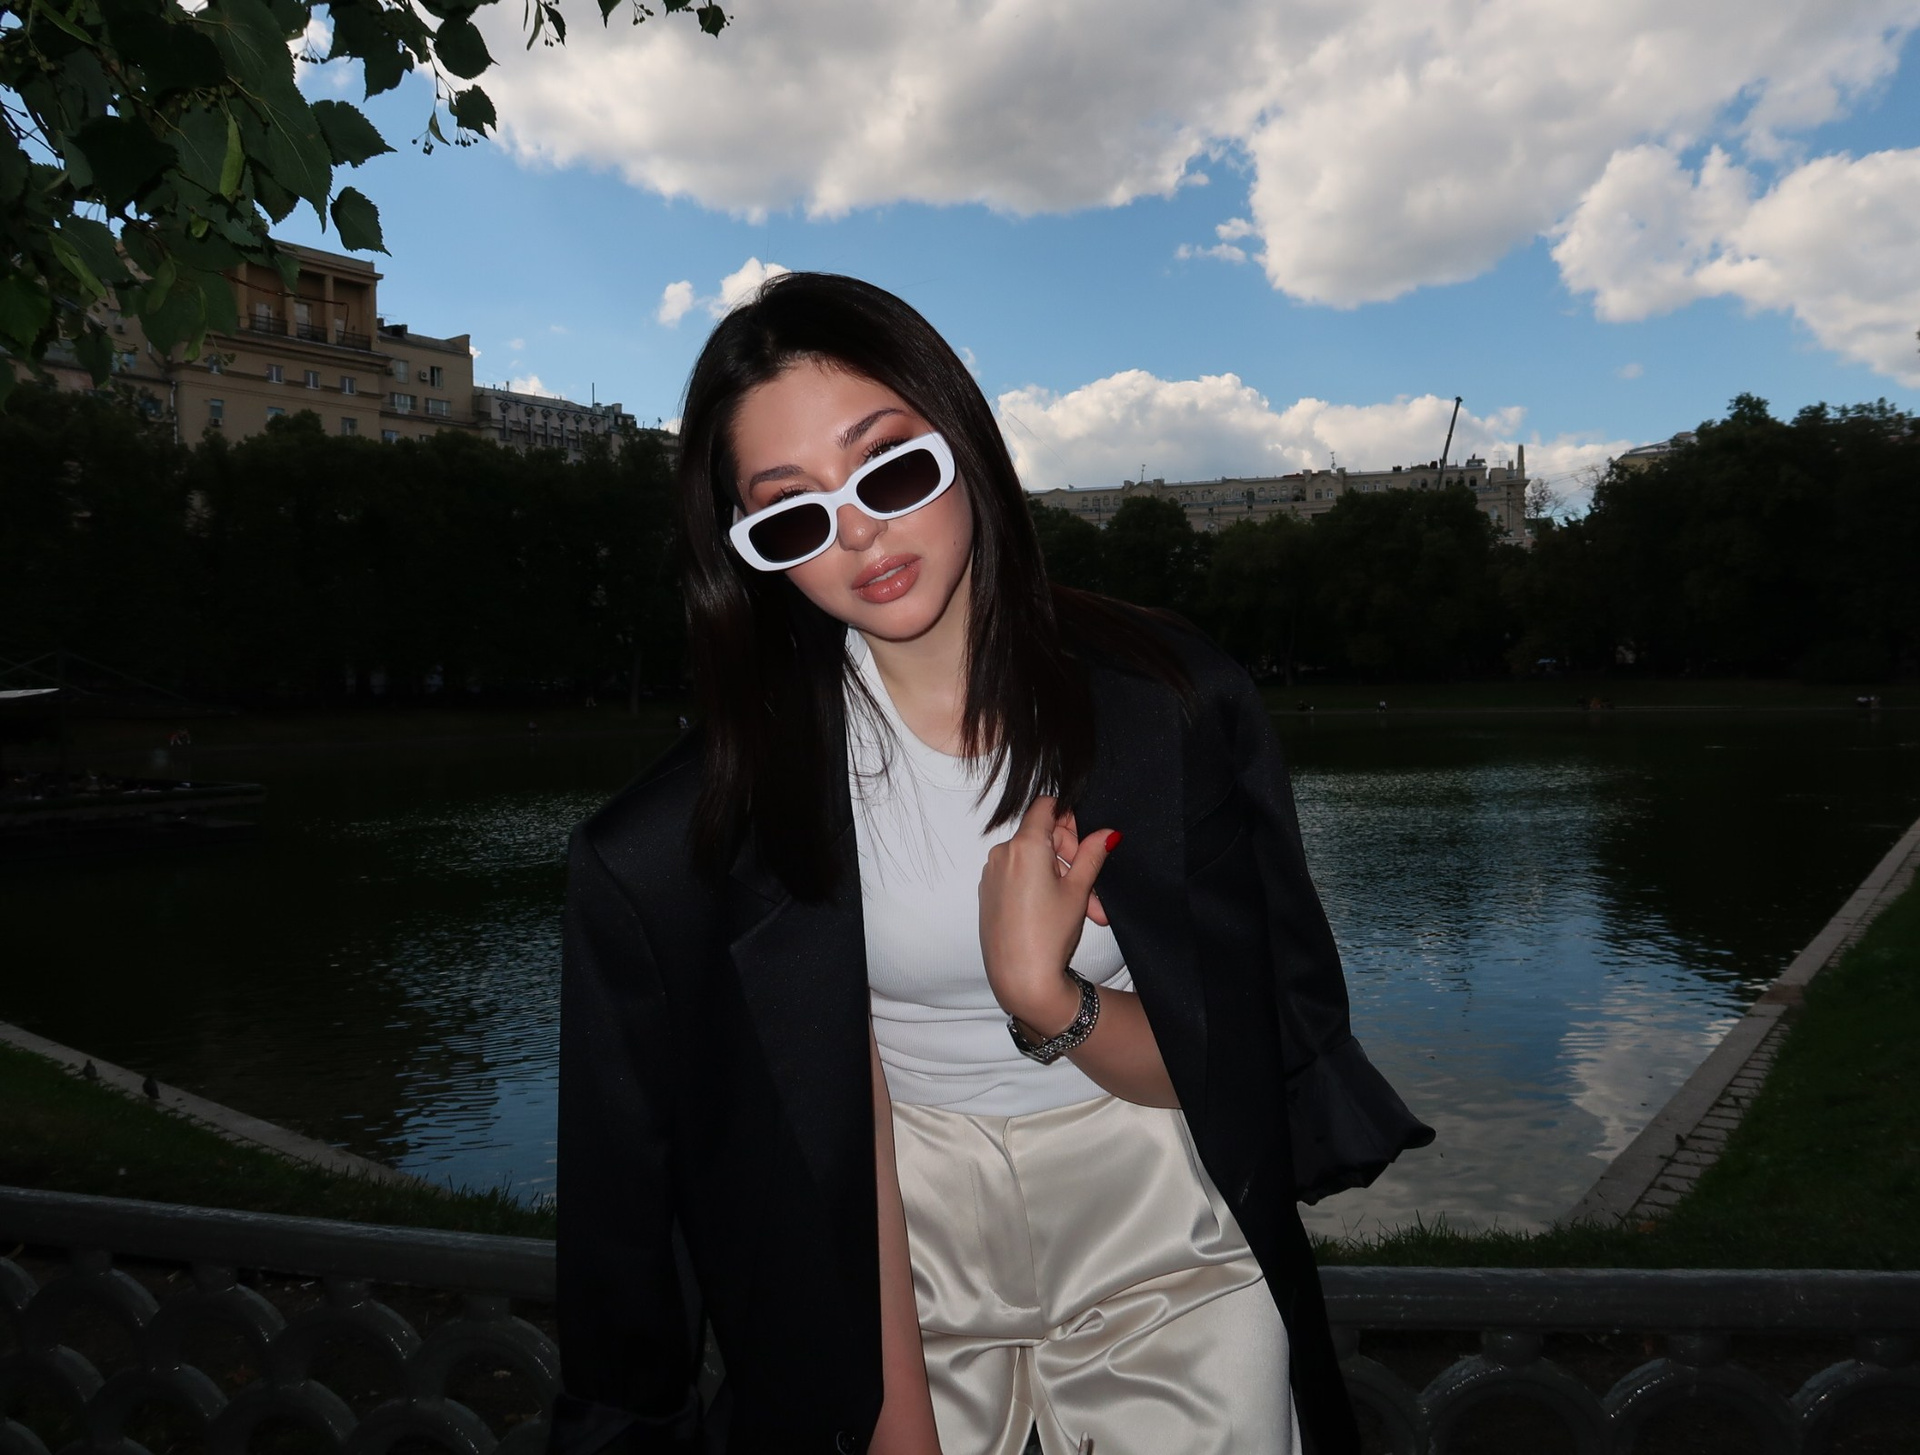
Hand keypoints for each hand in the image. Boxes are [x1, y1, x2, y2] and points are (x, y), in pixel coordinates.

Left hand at [979, 794, 1120, 1033]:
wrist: (1020, 978)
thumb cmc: (1050, 932)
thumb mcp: (1078, 890)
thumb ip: (1092, 854)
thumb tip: (1108, 833)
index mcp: (1024, 845)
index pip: (1046, 806)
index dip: (1068, 818)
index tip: (1084, 841)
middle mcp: (1002, 853)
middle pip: (1042, 836)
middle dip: (1073, 858)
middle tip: (1095, 889)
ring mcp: (992, 874)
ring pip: (1034, 862)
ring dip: (1062, 879)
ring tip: (1089, 913)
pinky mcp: (989, 893)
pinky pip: (1019, 878)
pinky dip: (1040, 887)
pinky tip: (1061, 913)